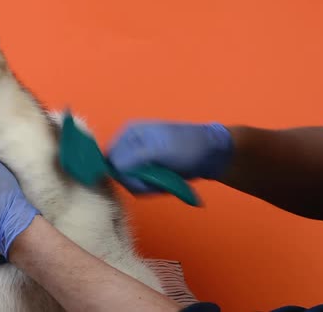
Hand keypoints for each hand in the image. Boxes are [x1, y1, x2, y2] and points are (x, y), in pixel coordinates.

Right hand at [108, 122, 232, 192]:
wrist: (212, 155)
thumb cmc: (188, 146)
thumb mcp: (160, 150)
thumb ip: (133, 158)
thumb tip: (112, 168)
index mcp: (129, 133)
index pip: (111, 159)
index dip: (122, 173)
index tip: (141, 180)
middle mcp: (129, 146)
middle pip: (119, 174)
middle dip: (138, 182)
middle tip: (158, 181)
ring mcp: (138, 159)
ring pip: (129, 183)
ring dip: (147, 187)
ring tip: (165, 181)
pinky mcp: (147, 171)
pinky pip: (139, 186)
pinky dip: (152, 189)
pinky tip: (165, 184)